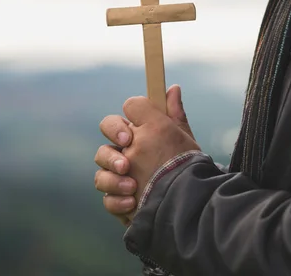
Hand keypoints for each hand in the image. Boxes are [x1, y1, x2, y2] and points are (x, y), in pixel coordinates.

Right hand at [96, 85, 196, 224]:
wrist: (189, 199)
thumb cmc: (185, 164)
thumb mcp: (181, 136)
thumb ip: (174, 113)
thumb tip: (173, 88)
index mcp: (136, 139)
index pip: (117, 124)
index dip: (119, 127)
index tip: (129, 136)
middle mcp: (125, 159)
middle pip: (102, 150)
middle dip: (109, 155)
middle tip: (125, 164)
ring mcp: (120, 182)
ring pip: (100, 176)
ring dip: (113, 180)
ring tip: (132, 186)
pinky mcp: (120, 203)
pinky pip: (108, 201)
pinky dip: (117, 201)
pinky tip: (132, 202)